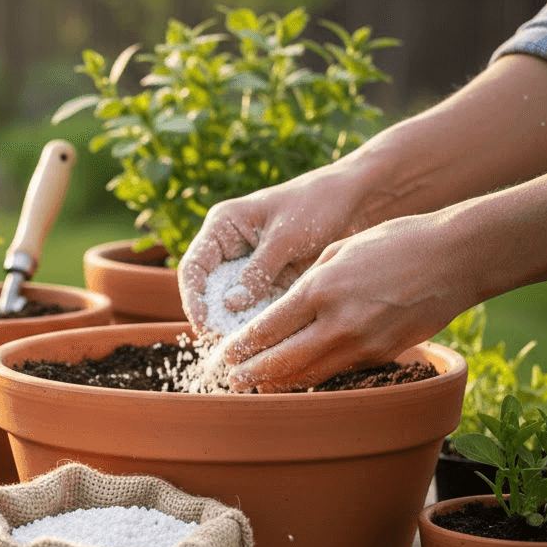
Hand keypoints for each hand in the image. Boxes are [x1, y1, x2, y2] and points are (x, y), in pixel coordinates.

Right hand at [177, 163, 365, 332]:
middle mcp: (230, 249)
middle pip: (208, 290)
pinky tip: (265, 339)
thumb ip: (258, 272)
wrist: (353, 200)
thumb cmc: (316, 203)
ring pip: (231, 303)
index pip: (194, 267)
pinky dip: (258, 322)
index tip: (204, 323)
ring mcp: (249, 267)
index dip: (193, 297)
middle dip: (213, 317)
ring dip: (235, 324)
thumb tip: (230, 305)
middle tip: (225, 342)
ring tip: (245, 346)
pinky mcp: (270, 282)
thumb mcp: (285, 237)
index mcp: (223, 227)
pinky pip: (256, 307)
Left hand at [218, 213, 470, 391]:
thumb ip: (306, 285)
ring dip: (278, 383)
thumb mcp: (337, 251)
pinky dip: (311, 377)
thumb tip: (279, 314)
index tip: (222, 356)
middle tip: (229, 381)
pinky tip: (295, 378)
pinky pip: (336, 372)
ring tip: (256, 386)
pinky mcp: (381, 355)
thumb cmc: (393, 243)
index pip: (266, 330)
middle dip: (250, 374)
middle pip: (280, 362)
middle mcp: (336, 323)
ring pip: (307, 375)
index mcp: (319, 290)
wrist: (455, 258)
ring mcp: (361, 344)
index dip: (239, 348)